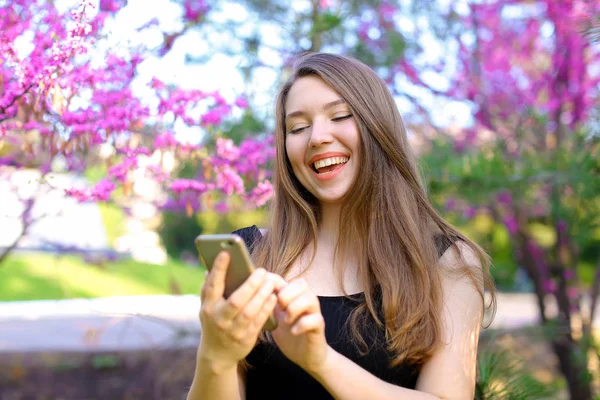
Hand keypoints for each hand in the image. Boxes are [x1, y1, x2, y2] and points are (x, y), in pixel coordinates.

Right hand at [198, 251, 285, 371]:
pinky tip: (273, 297)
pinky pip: (259, 321)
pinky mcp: (245, 338)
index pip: (213, 286)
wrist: (216, 354)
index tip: (226, 253)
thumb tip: (210, 268)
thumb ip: (209, 289)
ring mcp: (232, 330)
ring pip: (250, 311)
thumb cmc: (213, 322)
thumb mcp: (207, 307)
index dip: (218, 269)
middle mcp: (219, 319)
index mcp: (208, 307)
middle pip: (237, 300)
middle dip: (251, 284)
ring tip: (271, 281)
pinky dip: (267, 308)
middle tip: (262, 271)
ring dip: (262, 295)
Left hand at [272, 278, 329, 373]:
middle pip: (302, 284)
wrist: (305, 357)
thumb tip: (249, 295)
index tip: (263, 289)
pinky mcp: (319, 327)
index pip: (287, 280)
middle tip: (278, 308)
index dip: (274, 281)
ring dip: (294, 308)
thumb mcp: (275, 319)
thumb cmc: (289, 336)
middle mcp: (306, 302)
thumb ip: (267, 306)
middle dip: (286, 294)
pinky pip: (315, 319)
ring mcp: (314, 313)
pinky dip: (302, 324)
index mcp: (294, 297)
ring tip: (286, 321)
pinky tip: (294, 331)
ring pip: (310, 298)